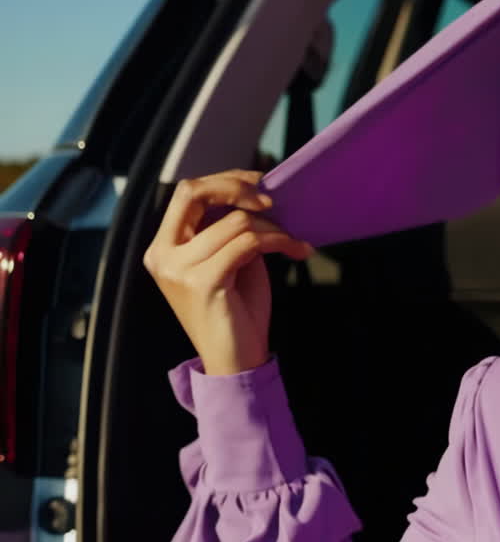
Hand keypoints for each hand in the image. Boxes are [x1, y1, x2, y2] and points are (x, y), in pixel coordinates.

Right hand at [142, 169, 312, 375]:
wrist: (235, 360)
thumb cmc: (236, 310)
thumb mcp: (228, 259)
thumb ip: (227, 227)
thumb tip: (256, 191)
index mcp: (164, 247)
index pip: (187, 192)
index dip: (225, 180)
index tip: (261, 185)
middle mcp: (162, 255)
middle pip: (194, 192)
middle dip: (237, 187)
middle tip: (273, 200)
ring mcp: (178, 269)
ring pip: (235, 221)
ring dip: (274, 227)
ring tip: (292, 240)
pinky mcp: (202, 282)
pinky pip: (248, 242)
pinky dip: (279, 241)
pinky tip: (295, 251)